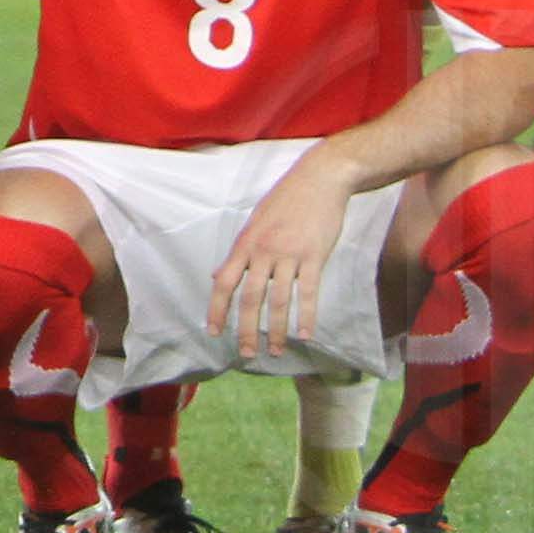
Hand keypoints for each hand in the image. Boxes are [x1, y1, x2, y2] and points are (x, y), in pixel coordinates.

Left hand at [208, 153, 359, 361]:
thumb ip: (238, 252)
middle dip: (246, 329)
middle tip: (245, 354)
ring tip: (274, 351)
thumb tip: (216, 275)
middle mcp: (263, 251)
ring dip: (275, 330)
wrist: (319, 178)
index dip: (217, 309)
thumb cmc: (286, 200)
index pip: (224, 282)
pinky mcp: (314, 255)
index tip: (214, 332)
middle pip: (249, 298)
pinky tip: (305, 334)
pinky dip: (306, 316)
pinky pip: (308, 292)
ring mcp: (289, 254)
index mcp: (245, 243)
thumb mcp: (254, 222)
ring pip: (278, 300)